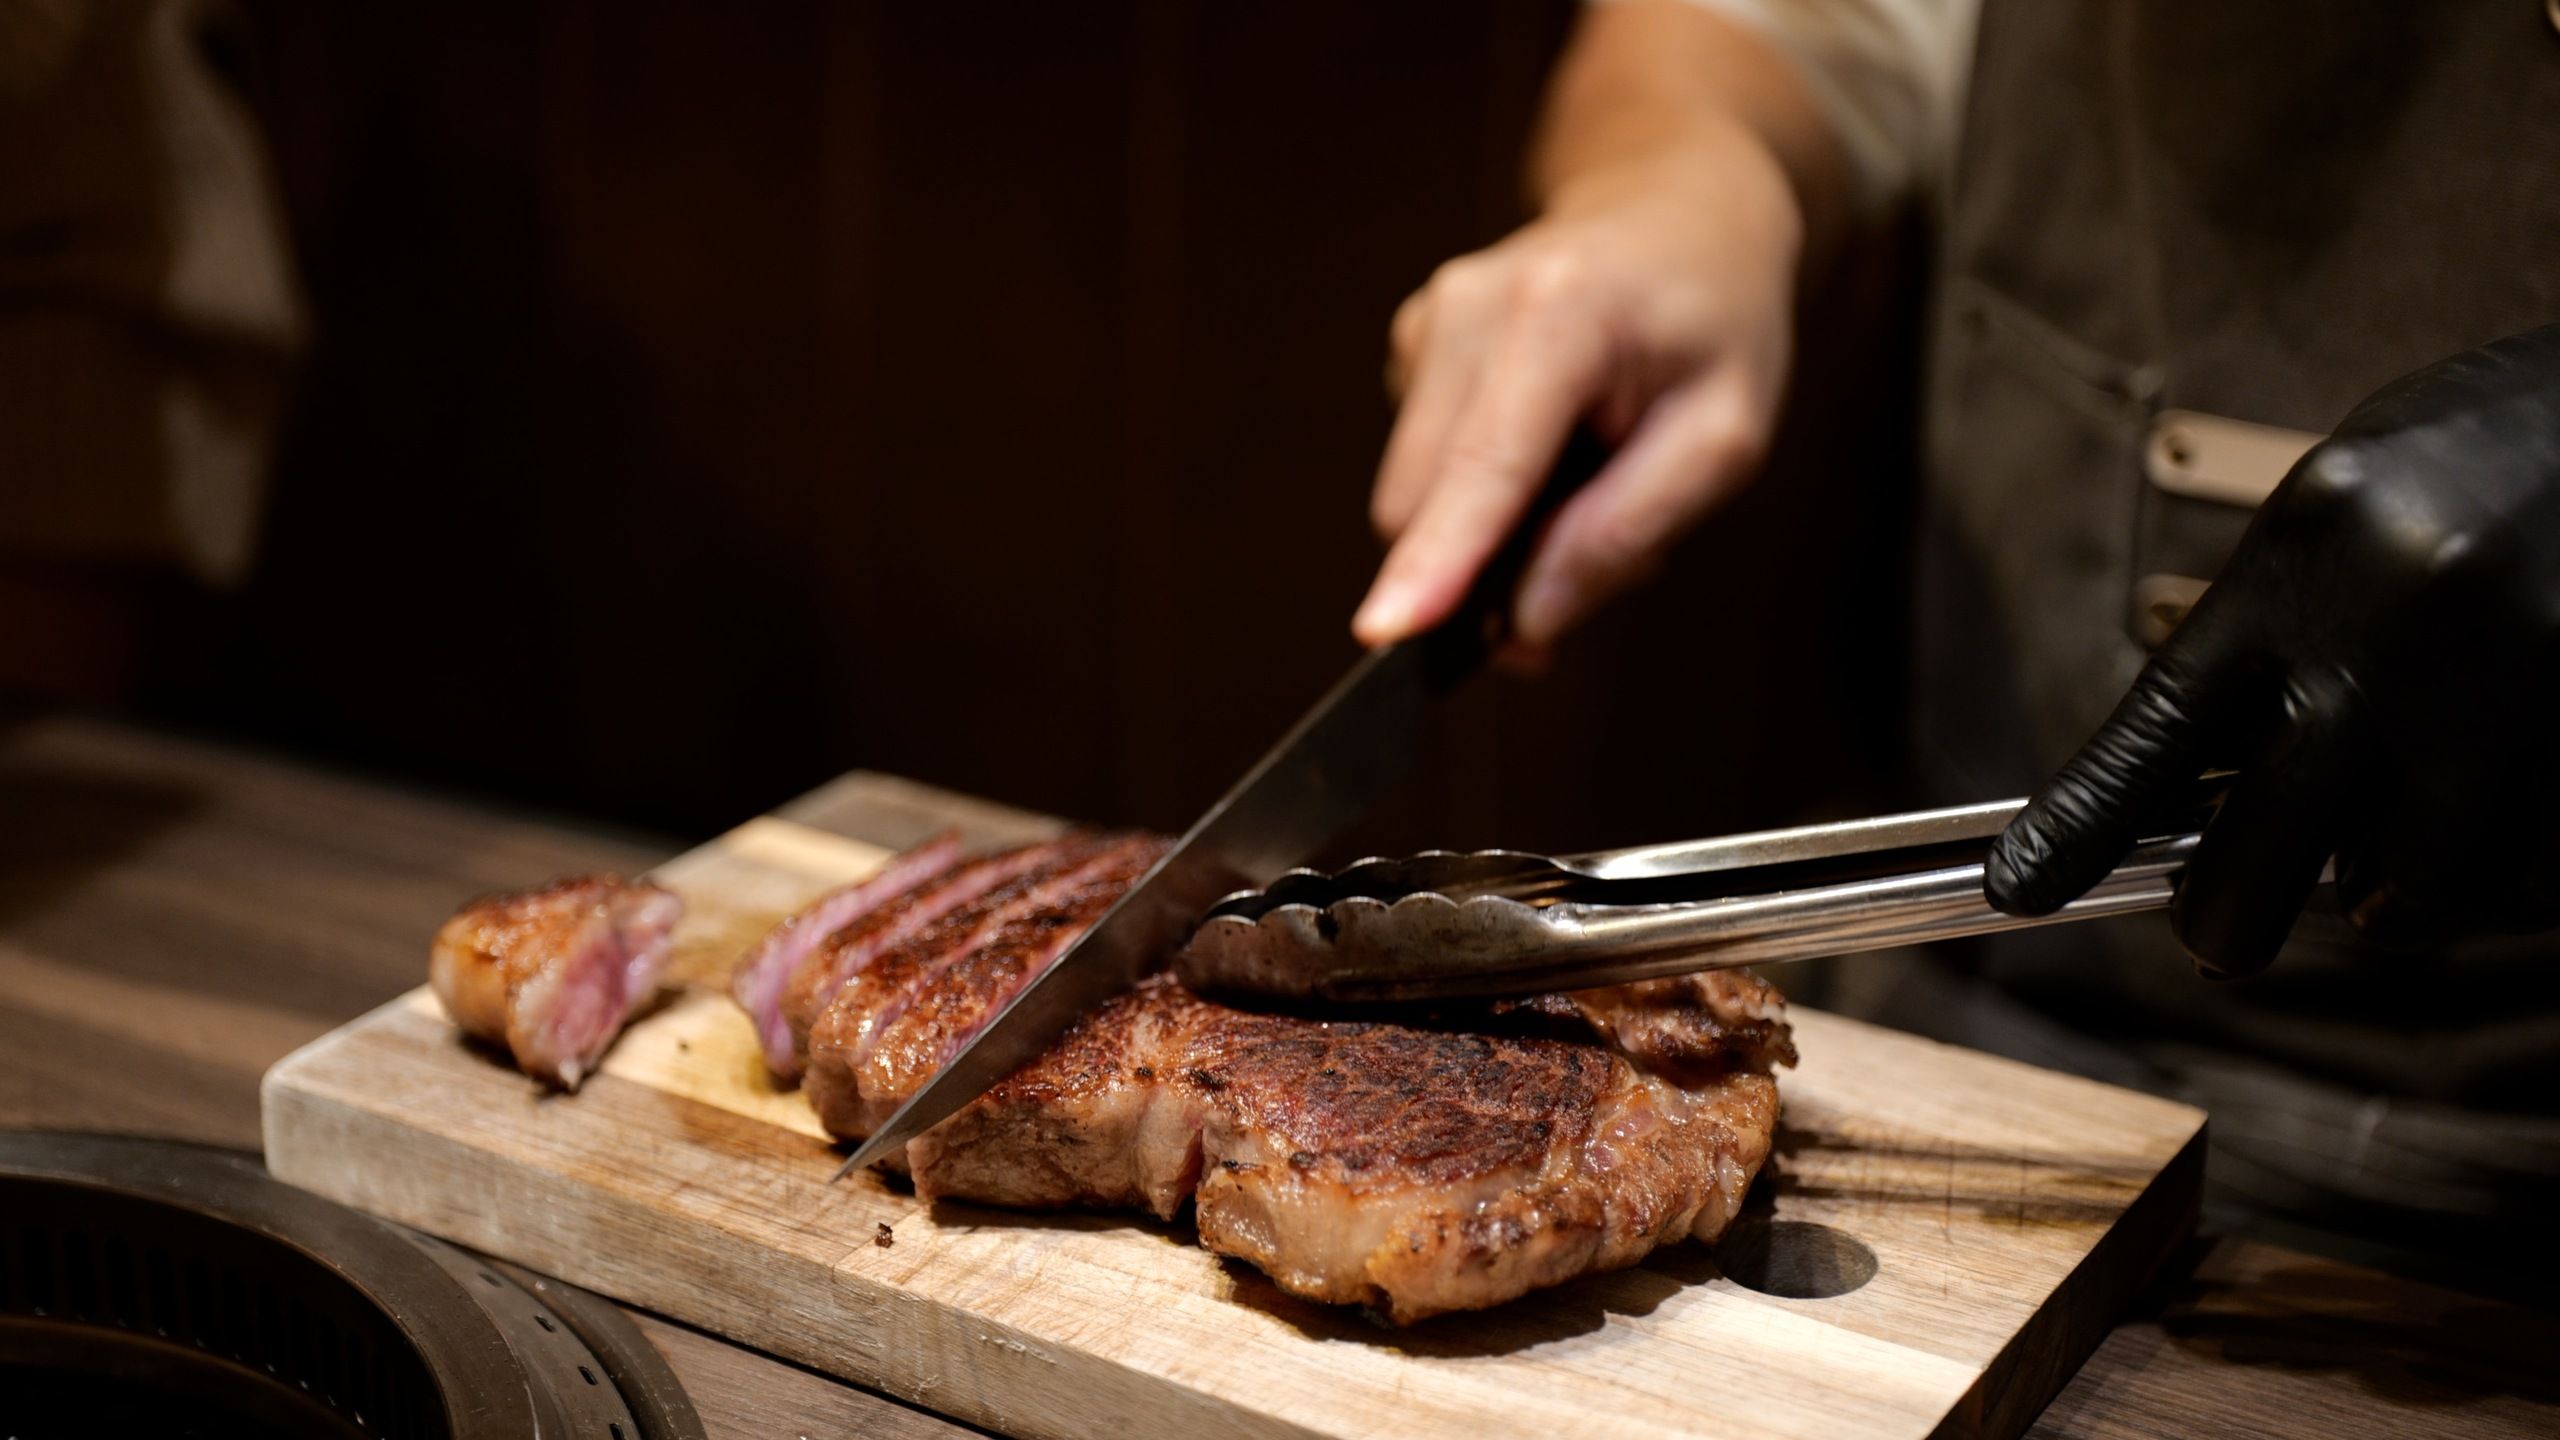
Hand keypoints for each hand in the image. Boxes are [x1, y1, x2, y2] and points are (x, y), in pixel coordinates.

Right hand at [1351, 123, 1802, 664]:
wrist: (1677, 209)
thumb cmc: (1714, 320)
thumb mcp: (1724, 437)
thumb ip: (1626, 532)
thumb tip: (1527, 623)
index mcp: (1560, 315)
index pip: (1485, 466)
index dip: (1438, 560)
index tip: (1385, 632)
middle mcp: (1468, 309)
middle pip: (1427, 503)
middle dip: (1489, 566)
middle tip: (1599, 549)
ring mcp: (1425, 322)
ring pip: (1418, 499)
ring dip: (1495, 526)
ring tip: (1589, 468)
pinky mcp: (1410, 344)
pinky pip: (1426, 470)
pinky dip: (1483, 486)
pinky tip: (1553, 438)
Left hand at [1986, 324, 2559, 975]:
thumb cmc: (2480, 455)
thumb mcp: (2339, 511)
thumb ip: (2270, 637)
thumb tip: (2194, 793)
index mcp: (2301, 560)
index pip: (2156, 730)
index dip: (2080, 826)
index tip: (2021, 887)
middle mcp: (2393, 635)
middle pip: (2263, 855)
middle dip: (2225, 921)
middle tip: (2217, 936)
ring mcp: (2509, 693)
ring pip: (2407, 894)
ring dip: (2394, 893)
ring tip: (2406, 833)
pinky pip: (2527, 885)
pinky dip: (2505, 879)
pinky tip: (2501, 812)